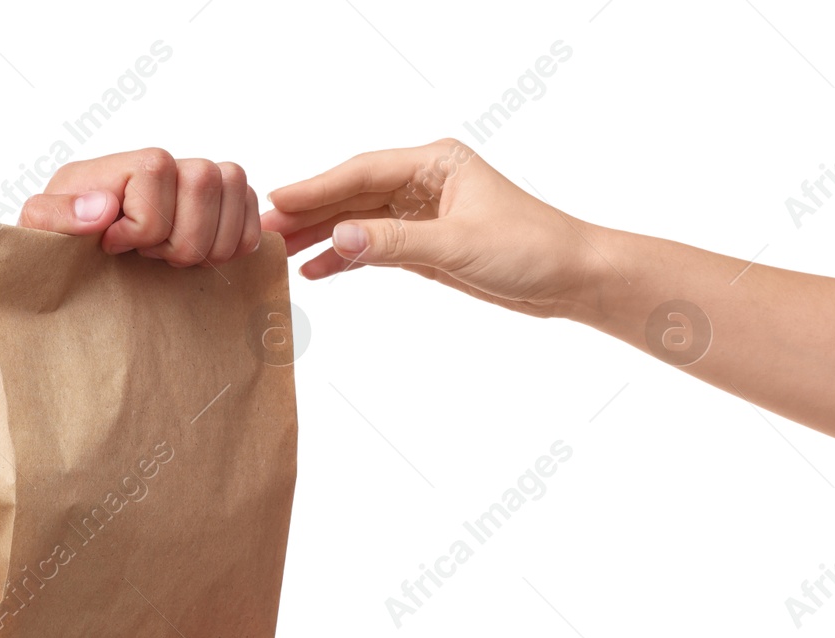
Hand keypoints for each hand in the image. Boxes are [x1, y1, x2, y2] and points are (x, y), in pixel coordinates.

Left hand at [17, 148, 261, 266]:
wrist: (74, 267)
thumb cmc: (58, 246)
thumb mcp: (38, 231)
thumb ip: (56, 216)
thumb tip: (103, 208)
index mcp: (122, 165)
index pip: (157, 171)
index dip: (142, 224)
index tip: (113, 247)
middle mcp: (164, 165)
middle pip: (206, 178)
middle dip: (182, 236)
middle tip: (150, 257)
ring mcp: (195, 183)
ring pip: (236, 187)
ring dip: (210, 241)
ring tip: (172, 257)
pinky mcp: (221, 208)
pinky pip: (253, 211)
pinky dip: (236, 243)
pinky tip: (202, 258)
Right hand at [262, 139, 599, 318]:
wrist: (571, 277)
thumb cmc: (530, 248)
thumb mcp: (457, 244)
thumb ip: (394, 242)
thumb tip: (337, 238)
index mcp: (436, 163)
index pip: (362, 173)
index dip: (317, 187)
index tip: (276, 200)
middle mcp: (424, 182)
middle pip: (352, 194)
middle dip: (309, 213)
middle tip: (262, 231)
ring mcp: (422, 213)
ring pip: (357, 221)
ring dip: (320, 237)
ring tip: (277, 254)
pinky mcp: (424, 245)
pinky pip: (372, 247)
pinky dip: (344, 259)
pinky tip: (315, 271)